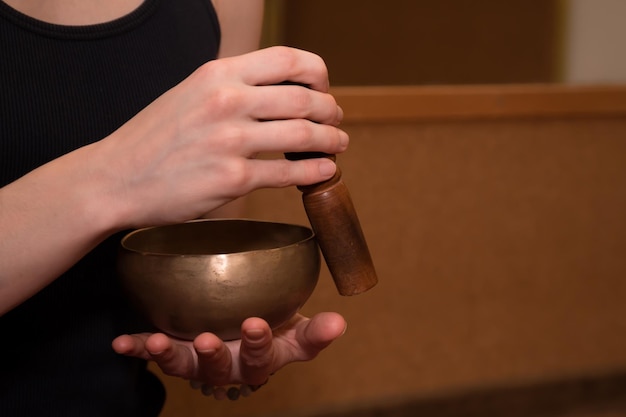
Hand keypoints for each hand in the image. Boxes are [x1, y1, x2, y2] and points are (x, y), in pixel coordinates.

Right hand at [99, 46, 348, 228]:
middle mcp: (227, 101)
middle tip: (336, 121)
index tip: (324, 89)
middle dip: (331, 111)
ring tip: (339, 144)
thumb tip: (278, 92)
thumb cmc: (153, 139)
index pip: (288, 59)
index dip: (318, 74)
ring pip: (303, 135)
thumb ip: (232, 87)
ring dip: (331, 141)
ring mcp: (230, 140)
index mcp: (218, 74)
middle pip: (304, 99)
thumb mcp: (190, 93)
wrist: (114, 178)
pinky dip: (314, 171)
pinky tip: (323, 171)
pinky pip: (287, 172)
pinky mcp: (232, 178)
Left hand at [111, 312, 345, 396]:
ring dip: (169, 356)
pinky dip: (138, 348)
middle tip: (208, 341)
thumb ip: (314, 333)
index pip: (262, 358)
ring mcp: (199, 360)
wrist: (245, 333)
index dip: (259, 345)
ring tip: (158, 343)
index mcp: (259, 361)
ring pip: (184, 365)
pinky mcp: (177, 350)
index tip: (256, 324)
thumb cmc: (276, 331)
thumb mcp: (296, 332)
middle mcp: (227, 366)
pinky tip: (120, 344)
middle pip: (219, 369)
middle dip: (213, 357)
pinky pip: (155, 352)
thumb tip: (340, 324)